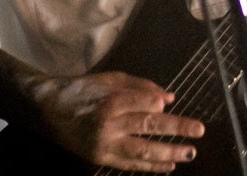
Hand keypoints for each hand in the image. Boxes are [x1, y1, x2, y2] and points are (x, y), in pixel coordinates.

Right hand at [28, 70, 204, 171]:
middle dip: (175, 129)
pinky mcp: (101, 159)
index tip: (172, 102)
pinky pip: (130, 164)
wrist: (48, 111)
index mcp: (109, 101)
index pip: (140, 103)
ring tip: (189, 153)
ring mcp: (104, 145)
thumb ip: (140, 87)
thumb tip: (169, 98)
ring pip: (141, 151)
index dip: (157, 103)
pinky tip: (168, 167)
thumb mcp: (110, 80)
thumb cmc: (83, 90)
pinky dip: (150, 166)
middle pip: (147, 126)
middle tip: (199, 130)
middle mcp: (108, 125)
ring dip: (168, 153)